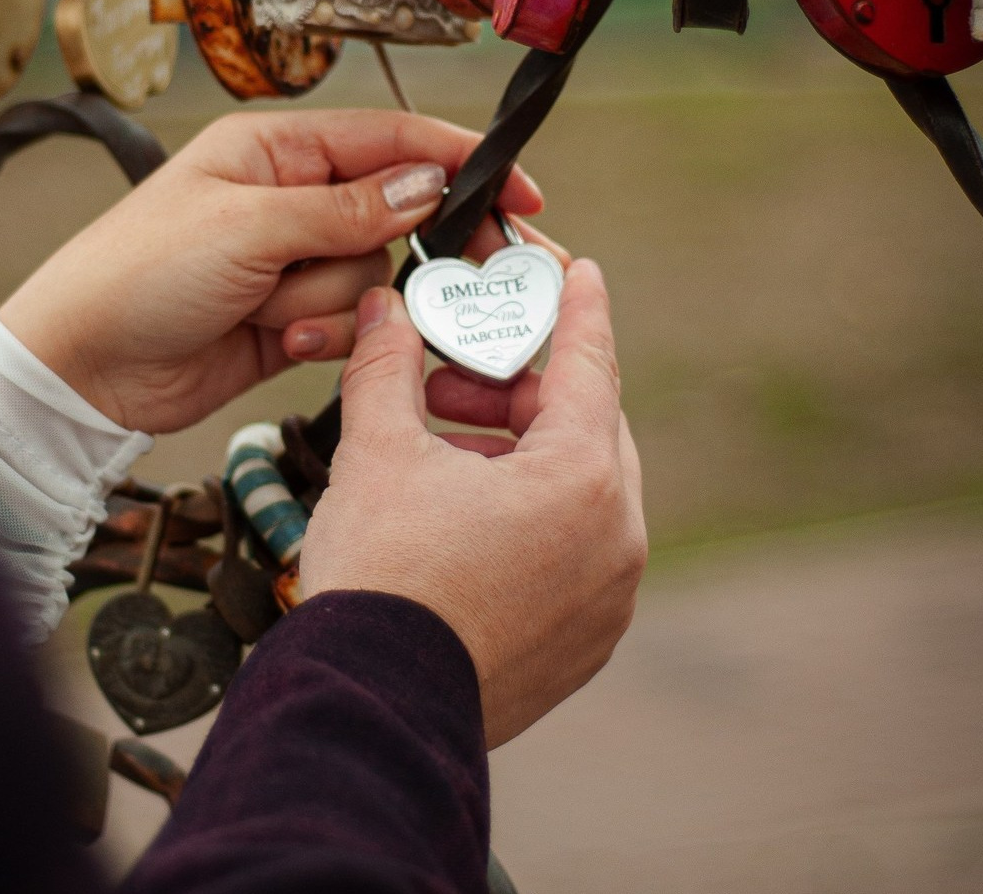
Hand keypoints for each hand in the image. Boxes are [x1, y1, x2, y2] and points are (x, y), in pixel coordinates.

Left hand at [0, 109, 544, 433]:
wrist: (84, 366)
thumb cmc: (137, 272)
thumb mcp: (247, 225)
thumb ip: (348, 207)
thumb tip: (427, 182)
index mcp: (277, 149)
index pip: (390, 140)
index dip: (459, 160)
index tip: (519, 189)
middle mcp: (292, 198)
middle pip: (396, 212)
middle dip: (417, 245)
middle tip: (480, 269)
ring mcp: (293, 259)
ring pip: (370, 276)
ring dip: (330, 303)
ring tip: (274, 314)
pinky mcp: (292, 315)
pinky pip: (346, 320)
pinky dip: (321, 335)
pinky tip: (275, 341)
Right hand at [299, 260, 644, 748]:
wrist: (367, 708)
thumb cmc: (380, 576)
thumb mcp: (379, 453)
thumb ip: (389, 367)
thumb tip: (387, 309)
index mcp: (581, 481)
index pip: (590, 366)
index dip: (579, 309)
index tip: (581, 272)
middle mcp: (615, 539)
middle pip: (582, 429)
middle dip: (516, 392)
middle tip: (451, 379)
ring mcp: (606, 598)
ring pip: (578, 491)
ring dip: (517, 455)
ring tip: (440, 448)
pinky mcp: (584, 640)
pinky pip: (574, 548)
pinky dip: (530, 514)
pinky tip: (462, 512)